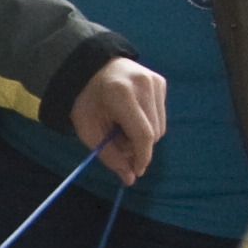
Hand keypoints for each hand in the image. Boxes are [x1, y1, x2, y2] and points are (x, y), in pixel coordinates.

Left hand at [69, 57, 166, 181]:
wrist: (91, 68)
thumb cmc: (87, 101)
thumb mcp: (88, 129)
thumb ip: (110, 155)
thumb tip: (130, 179)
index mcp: (122, 95)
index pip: (143, 134)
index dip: (142, 157)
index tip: (135, 171)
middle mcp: (144, 85)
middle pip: (154, 133)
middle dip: (138, 146)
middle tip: (119, 142)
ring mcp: (155, 81)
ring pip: (161, 126)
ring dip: (144, 135)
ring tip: (123, 127)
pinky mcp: (160, 82)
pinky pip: (161, 114)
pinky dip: (148, 122)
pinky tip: (132, 115)